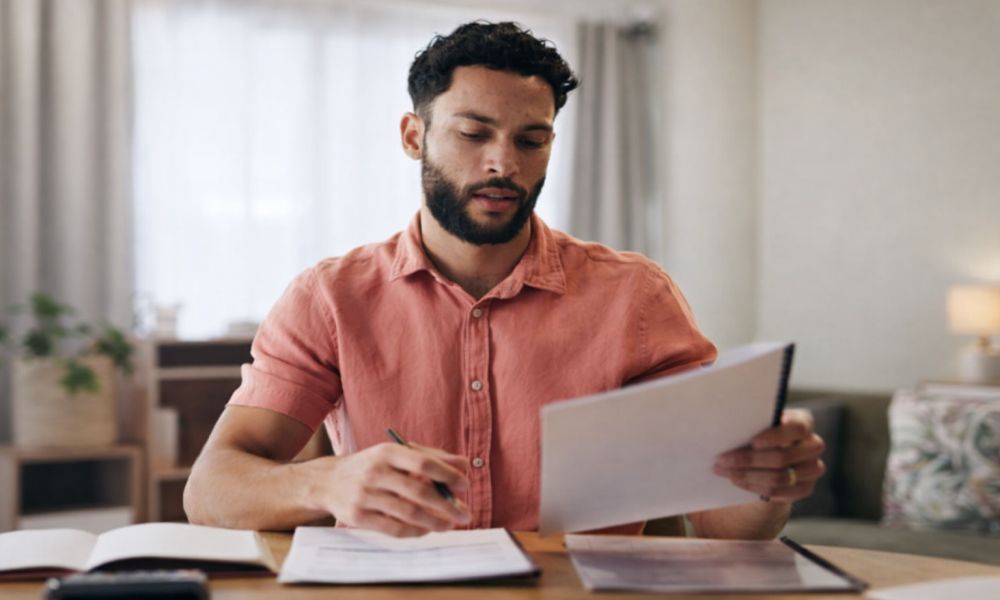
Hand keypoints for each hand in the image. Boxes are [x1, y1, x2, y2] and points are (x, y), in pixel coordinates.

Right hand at [318, 442, 470, 536]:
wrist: (329, 481)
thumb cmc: (373, 466)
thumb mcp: (397, 454)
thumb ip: (431, 457)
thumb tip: (464, 464)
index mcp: (387, 452)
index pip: (423, 463)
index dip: (447, 475)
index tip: (465, 486)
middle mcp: (375, 472)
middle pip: (418, 491)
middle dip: (446, 505)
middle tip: (465, 514)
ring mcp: (365, 495)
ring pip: (408, 513)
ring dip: (434, 522)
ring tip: (449, 525)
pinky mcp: (358, 517)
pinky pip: (393, 529)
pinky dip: (414, 532)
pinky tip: (426, 530)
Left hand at [712, 408, 825, 502]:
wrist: (770, 456)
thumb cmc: (760, 432)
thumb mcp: (759, 423)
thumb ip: (753, 423)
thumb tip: (728, 427)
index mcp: (803, 423)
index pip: (797, 428)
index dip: (776, 436)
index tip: (753, 442)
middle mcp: (813, 445)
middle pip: (782, 457)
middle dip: (748, 460)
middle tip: (722, 460)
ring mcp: (812, 469)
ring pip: (778, 477)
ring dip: (746, 476)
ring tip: (725, 471)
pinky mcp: (805, 488)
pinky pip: (778, 492)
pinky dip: (754, 487)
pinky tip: (737, 481)